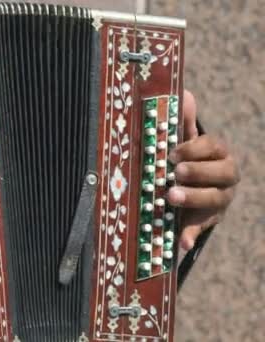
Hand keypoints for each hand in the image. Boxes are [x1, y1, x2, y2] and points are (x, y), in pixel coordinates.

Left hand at [167, 91, 239, 250]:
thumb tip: (184, 95)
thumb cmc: (186, 158)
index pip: (213, 147)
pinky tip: (180, 242)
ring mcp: (220, 201)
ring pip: (214, 200)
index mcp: (220, 154)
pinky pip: (201, 228)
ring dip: (193, 199)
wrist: (193, 186)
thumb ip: (184, 121)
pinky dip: (191, 235)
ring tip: (170, 197)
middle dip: (197, 173)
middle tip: (175, 173)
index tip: (173, 153)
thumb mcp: (184, 140)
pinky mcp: (207, 220)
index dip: (194, 149)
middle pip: (220, 175)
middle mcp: (226, 177)